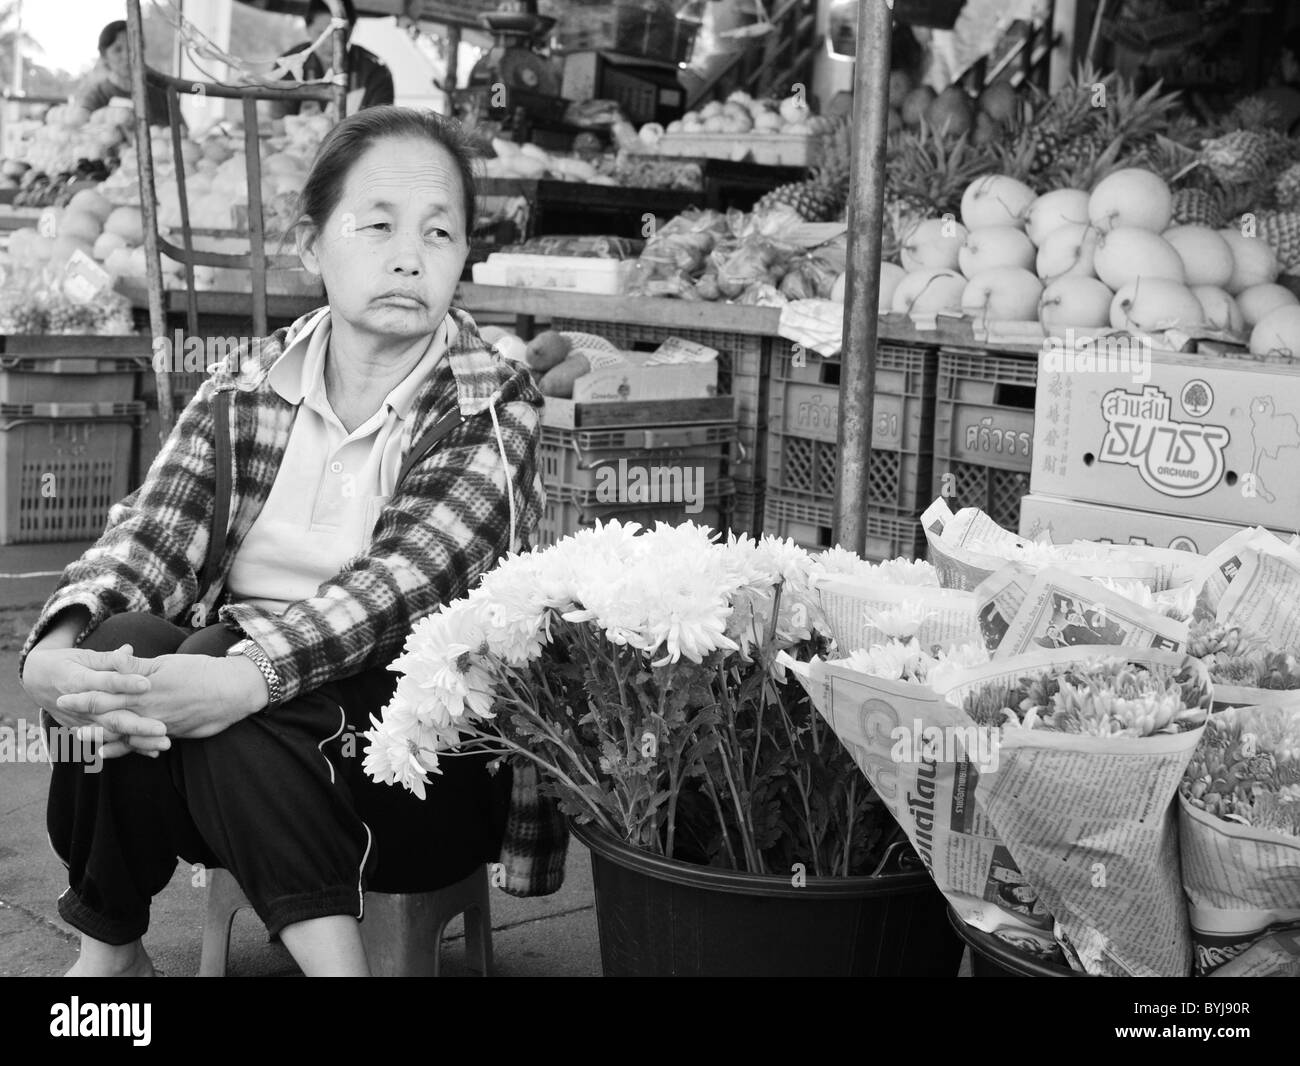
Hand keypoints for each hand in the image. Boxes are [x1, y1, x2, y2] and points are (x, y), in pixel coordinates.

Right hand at [22, 644, 168, 757]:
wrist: (36, 679)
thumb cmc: (66, 662)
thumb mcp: (83, 655)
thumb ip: (108, 658)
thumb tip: (129, 649)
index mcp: (78, 680)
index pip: (105, 682)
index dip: (125, 683)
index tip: (148, 684)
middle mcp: (79, 705)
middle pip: (110, 716)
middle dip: (137, 725)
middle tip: (162, 729)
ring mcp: (80, 721)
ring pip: (112, 734)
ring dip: (138, 741)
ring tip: (163, 743)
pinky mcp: (83, 730)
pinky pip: (107, 742)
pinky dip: (129, 748)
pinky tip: (152, 753)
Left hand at [53, 652, 270, 740]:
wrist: (233, 691)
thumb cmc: (202, 672)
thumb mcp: (167, 663)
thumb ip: (138, 667)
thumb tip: (114, 660)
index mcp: (144, 688)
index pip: (107, 691)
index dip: (83, 694)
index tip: (63, 693)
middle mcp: (147, 708)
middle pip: (108, 714)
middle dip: (84, 716)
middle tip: (62, 719)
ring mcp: (158, 724)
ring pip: (122, 732)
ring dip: (99, 735)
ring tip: (79, 738)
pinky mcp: (170, 734)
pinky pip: (141, 744)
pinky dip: (125, 749)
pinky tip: (109, 752)